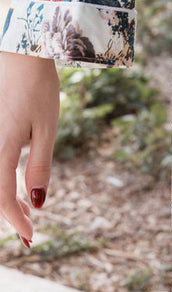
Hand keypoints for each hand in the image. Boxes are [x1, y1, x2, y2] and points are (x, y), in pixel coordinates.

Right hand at [0, 51, 59, 245]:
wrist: (21, 55)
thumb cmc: (37, 88)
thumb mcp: (46, 128)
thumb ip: (39, 165)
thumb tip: (38, 202)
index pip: (2, 199)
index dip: (15, 221)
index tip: (30, 236)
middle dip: (10, 213)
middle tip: (29, 226)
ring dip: (7, 196)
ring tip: (29, 206)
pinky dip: (4, 178)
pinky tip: (19, 182)